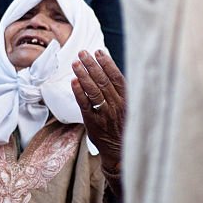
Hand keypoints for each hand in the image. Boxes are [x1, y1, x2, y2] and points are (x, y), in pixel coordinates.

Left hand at [70, 50, 125, 171]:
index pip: (116, 77)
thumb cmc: (123, 126)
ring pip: (94, 90)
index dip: (107, 63)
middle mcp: (117, 105)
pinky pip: (85, 104)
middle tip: (82, 53)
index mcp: (127, 99)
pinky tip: (74, 81)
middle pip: (103, 81)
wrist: (119, 151)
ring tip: (76, 63)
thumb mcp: (129, 108)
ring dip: (84, 75)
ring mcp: (105, 114)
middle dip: (92, 65)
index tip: (98, 52)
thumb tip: (110, 70)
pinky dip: (79, 92)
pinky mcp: (93, 122)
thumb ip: (121, 91)